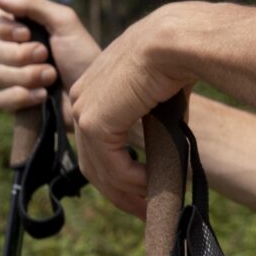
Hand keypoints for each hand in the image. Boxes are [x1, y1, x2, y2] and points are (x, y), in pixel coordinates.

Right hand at [0, 0, 100, 118]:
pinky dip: (21, 97)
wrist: (100, 97)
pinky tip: (42, 96)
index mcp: (24, 31)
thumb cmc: (84, 57)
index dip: (4, 28)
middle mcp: (16, 54)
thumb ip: (31, 4)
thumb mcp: (64, 23)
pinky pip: (2, 100)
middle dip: (19, 55)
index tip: (26, 34)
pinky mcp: (21, 106)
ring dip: (25, 76)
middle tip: (46, 56)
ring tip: (51, 77)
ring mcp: (17, 81)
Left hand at [69, 7, 196, 218]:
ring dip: (128, 193)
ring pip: (101, 171)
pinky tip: (153, 184)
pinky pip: (113, 168)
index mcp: (93, 89)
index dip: (117, 174)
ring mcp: (84, 111)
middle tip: (144, 213)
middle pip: (93, 163)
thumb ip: (152, 123)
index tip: (140, 194)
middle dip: (118, 193)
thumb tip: (166, 148)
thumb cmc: (174, 61)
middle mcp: (81, 98)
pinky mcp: (95, 123)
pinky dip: (133, 182)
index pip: (95, 144)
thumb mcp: (157, 98)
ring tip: (152, 204)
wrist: (174, 42)